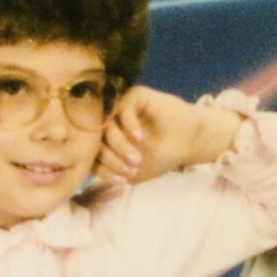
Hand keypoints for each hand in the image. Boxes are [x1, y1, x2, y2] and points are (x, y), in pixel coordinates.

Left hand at [94, 85, 243, 184]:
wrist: (187, 141)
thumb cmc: (159, 156)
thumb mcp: (132, 171)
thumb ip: (111, 171)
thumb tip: (88, 171)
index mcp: (104, 141)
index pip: (92, 155)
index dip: (104, 170)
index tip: (121, 181)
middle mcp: (108, 123)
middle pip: (96, 141)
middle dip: (112, 159)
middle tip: (130, 170)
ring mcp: (119, 108)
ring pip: (106, 127)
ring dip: (120, 146)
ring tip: (136, 158)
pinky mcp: (133, 95)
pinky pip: (122, 109)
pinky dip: (128, 126)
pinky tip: (140, 138)